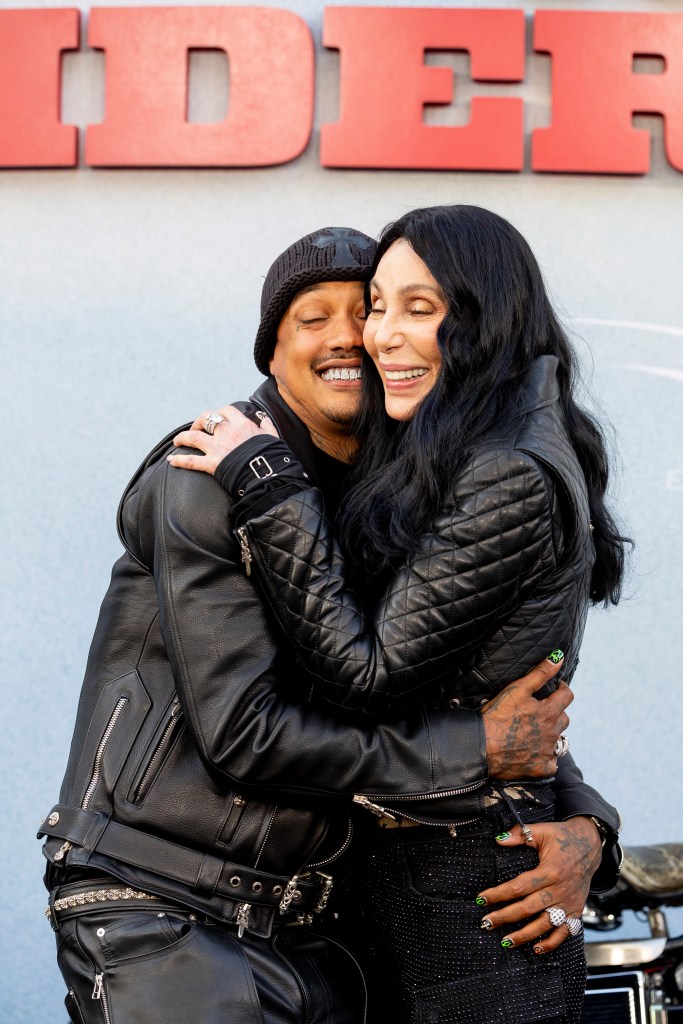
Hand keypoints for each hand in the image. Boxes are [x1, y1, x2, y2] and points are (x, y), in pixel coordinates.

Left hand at [168, 407, 278, 475]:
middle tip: (196, 429)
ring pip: (194, 437)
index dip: (220, 413)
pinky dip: (179, 461)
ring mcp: (217, 448)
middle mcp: (226, 432)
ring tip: (178, 441)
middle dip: (198, 422)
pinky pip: (191, 461)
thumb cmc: (272, 456)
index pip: (226, 411)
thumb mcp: (273, 437)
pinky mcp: (212, 464)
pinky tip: (171, 460)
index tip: (218, 419)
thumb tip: (263, 418)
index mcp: (242, 424)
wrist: (268, 474)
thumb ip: (267, 426)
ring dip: (183, 437)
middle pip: (206, 419)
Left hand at [476, 817, 602, 951]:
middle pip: (528, 908)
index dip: (499, 894)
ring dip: (524, 935)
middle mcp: (559, 890)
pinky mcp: (575, 911)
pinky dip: (552, 943)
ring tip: (506, 942)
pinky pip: (565, 932)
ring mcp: (568, 903)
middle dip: (505, 917)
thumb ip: (520, 834)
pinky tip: (536, 949)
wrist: (590, 846)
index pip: (519, 886)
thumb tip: (499, 839)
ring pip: (544, 924)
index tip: (482, 899)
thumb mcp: (542, 831)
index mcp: (550, 871)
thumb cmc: (563, 838)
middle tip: (486, 923)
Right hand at [482, 654, 571, 778]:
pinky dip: (546, 758)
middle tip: (542, 711)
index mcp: (549, 712)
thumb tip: (558, 658)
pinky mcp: (540, 769)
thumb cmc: (497, 715)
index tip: (557, 688)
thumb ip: (540, 674)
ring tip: (537, 732)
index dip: (562, 689)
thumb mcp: (518, 689)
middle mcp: (552, 733)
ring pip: (559, 741)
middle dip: (556, 712)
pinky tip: (535, 753)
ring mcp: (547, 752)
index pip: (567, 696)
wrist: (481, 747)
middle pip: (564, 719)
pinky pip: (551, 763)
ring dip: (552, 735)